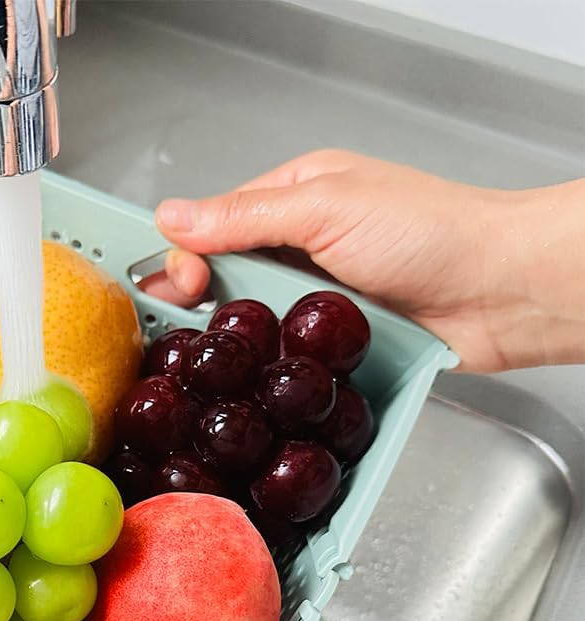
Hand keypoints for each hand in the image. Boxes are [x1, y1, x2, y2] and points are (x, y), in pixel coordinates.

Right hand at [150, 149, 584, 372]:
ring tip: (211, 355)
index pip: (214, 223)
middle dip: (200, 298)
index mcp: (296, 196)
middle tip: (185, 325)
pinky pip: (282, 352)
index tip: (183, 285)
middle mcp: (301, 245)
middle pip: (226, 273)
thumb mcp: (326, 208)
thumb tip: (171, 217)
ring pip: (251, 317)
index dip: (187, 254)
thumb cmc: (432, 233)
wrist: (500, 291)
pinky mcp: (330, 341)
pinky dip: (267, 362)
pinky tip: (249, 374)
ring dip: (235, 334)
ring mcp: (315, 296)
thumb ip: (244, 216)